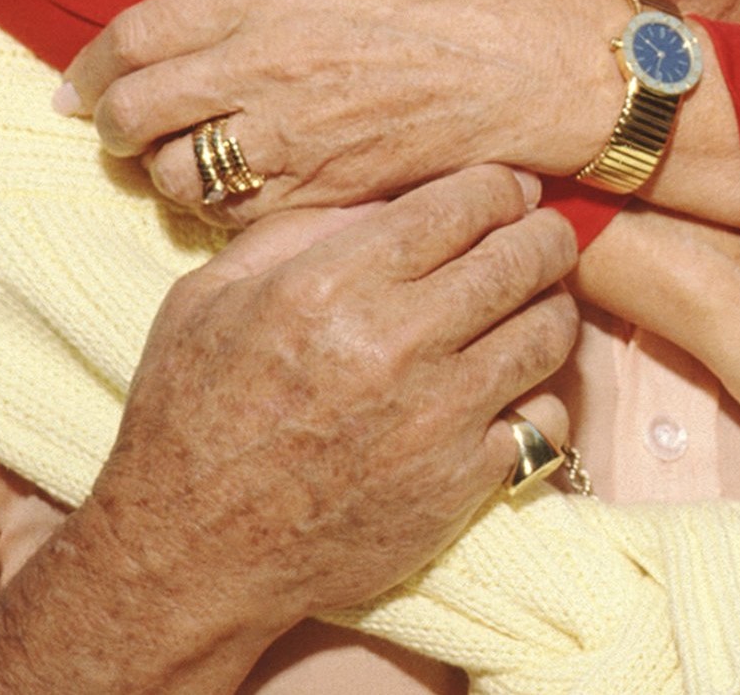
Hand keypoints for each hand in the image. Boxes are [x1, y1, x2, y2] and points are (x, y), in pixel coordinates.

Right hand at [0, 167, 579, 694]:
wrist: (189, 553)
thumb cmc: (190, 412)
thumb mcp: (212, 292)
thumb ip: (302, 228)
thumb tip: (390, 188)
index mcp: (333, 284)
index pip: (470, 201)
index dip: (501, 186)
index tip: (507, 191)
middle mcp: (395, 344)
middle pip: (527, 256)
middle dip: (543, 236)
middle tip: (538, 238)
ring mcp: (437, 419)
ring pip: (551, 331)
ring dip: (549, 309)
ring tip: (531, 306)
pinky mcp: (461, 486)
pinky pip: (546, 420)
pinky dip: (540, 398)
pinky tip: (512, 391)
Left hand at [58, 0, 618, 219]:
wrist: (539, 68)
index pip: (138, 37)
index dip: (91, 65)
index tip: (77, 82)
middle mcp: (267, 72)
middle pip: (138, 114)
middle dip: (111, 122)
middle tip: (115, 123)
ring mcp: (295, 141)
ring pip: (178, 176)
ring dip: (162, 169)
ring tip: (174, 156)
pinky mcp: (326, 194)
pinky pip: (237, 217)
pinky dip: (220, 207)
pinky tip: (235, 186)